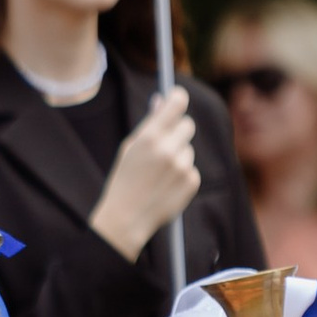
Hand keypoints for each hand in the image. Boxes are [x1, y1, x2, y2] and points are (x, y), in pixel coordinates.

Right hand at [89, 90, 201, 262]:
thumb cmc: (124, 179)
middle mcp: (169, 149)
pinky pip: (191, 168)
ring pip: (188, 149)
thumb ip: (149, 124)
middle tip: (166, 142)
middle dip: (178, 130)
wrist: (127, 217)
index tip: (177, 100)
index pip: (177, 103)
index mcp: (150, 137)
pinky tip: (165, 186)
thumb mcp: (130, 148)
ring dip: (178, 156)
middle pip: (188, 125)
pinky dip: (182, 174)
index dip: (178, 98)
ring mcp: (183, 167)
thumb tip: (162, 100)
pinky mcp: (192, 182)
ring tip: (159, 174)